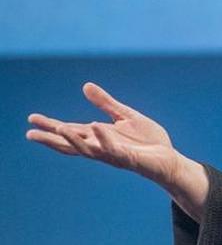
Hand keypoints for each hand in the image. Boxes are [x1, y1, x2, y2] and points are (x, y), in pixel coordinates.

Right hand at [26, 82, 182, 184]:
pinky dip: (104, 138)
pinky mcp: (128, 158)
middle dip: (52, 138)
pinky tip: (96, 126)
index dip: (51, 125)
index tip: (31, 119)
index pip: (70, 130)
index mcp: (98, 137)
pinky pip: (113, 149)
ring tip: (59, 128)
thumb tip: (85, 86)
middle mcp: (101, 147)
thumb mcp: (125, 116)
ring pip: (88, 149)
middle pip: (71, 144)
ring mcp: (113, 154)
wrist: (168, 158)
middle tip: (30, 133)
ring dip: (73, 139)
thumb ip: (105, 103)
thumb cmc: (146, 141)